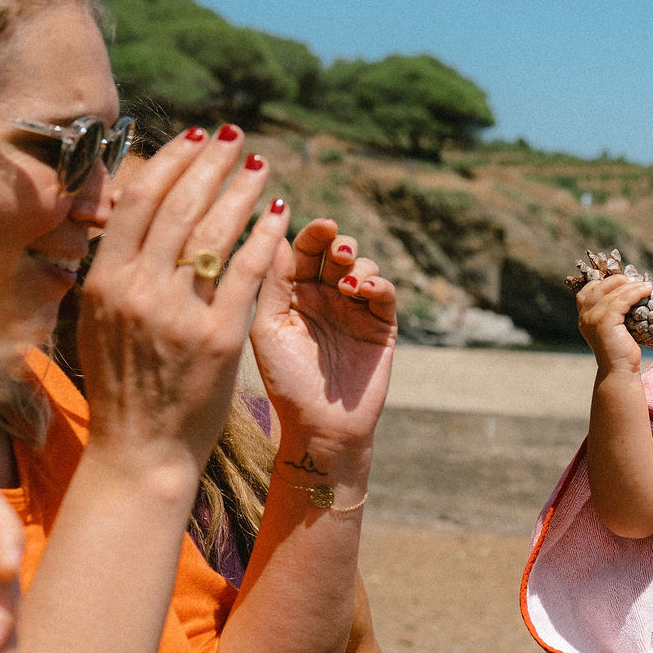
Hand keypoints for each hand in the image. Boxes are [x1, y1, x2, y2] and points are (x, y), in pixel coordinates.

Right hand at [75, 125, 289, 484]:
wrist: (141, 449)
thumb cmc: (123, 385)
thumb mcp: (98, 320)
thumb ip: (115, 271)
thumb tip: (130, 217)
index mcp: (105, 280)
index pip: (140, 201)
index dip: (171, 161)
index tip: (195, 137)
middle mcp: (138, 289)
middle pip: (181, 205)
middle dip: (212, 164)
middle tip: (236, 137)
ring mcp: (179, 312)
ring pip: (215, 231)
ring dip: (243, 190)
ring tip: (263, 165)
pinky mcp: (218, 336)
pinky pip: (247, 271)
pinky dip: (264, 236)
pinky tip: (281, 214)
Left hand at [250, 219, 397, 450]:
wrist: (322, 426)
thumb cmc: (286, 382)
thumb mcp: (268, 329)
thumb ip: (272, 283)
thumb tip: (273, 235)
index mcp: (291, 293)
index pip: (302, 251)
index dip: (313, 234)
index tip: (322, 226)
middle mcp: (323, 296)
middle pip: (334, 252)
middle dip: (339, 244)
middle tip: (339, 250)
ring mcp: (353, 310)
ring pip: (362, 266)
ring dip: (358, 264)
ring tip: (349, 284)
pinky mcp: (380, 325)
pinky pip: (384, 292)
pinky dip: (378, 284)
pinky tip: (364, 291)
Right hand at [577, 273, 652, 376]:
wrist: (619, 371)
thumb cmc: (620, 351)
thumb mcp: (613, 328)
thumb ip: (612, 313)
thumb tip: (628, 294)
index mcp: (584, 317)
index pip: (587, 291)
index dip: (605, 282)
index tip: (623, 282)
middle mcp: (584, 316)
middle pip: (599, 287)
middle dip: (618, 280)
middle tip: (636, 280)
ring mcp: (593, 318)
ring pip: (613, 292)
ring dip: (631, 286)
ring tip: (646, 286)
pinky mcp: (605, 322)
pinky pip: (622, 300)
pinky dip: (635, 293)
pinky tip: (646, 291)